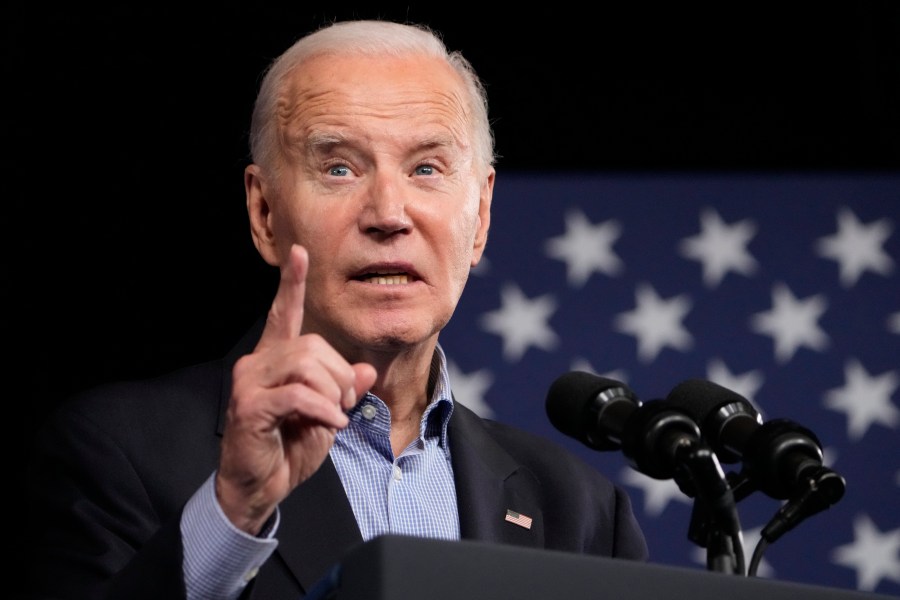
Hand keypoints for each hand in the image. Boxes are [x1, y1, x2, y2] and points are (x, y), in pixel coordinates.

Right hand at [216, 244, 376, 533]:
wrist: (258, 487)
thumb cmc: (288, 449)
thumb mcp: (327, 416)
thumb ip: (344, 391)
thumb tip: (365, 372)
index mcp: (275, 360)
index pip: (283, 314)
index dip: (292, 284)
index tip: (300, 253)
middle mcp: (258, 363)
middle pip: (313, 345)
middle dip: (340, 376)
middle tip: (344, 406)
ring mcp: (250, 383)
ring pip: (307, 365)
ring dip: (332, 394)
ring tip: (333, 417)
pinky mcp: (249, 406)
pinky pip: (298, 394)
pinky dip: (323, 410)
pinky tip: (331, 425)